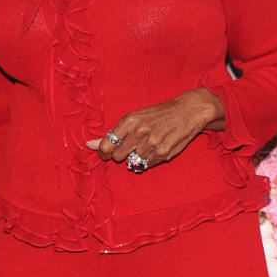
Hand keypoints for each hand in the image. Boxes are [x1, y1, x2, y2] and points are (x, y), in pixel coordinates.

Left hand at [86, 88, 224, 168]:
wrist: (187, 112)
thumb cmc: (158, 114)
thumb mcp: (135, 118)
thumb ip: (113, 133)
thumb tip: (89, 144)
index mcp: (130, 120)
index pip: (106, 144)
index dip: (103, 152)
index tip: (105, 153)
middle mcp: (140, 132)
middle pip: (117, 156)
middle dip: (121, 155)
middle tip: (131, 146)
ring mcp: (152, 144)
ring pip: (132, 162)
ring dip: (137, 157)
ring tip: (147, 144)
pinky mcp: (163, 154)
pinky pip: (146, 165)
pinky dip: (149, 160)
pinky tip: (156, 148)